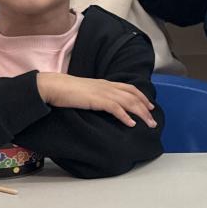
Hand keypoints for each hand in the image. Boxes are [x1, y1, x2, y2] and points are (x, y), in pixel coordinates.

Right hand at [36, 73, 157, 127]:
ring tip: (148, 124)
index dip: (142, 97)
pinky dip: (125, 116)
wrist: (53, 86)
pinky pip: (115, 108)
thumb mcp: (86, 91)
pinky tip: (131, 124)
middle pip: (133, 96)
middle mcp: (107, 86)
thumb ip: (97, 95)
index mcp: (105, 83)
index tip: (149, 106)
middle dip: (145, 108)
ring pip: (129, 102)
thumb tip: (103, 104)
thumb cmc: (66, 90)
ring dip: (141, 114)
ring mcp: (103, 92)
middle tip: (153, 120)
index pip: (130, 88)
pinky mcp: (96, 100)